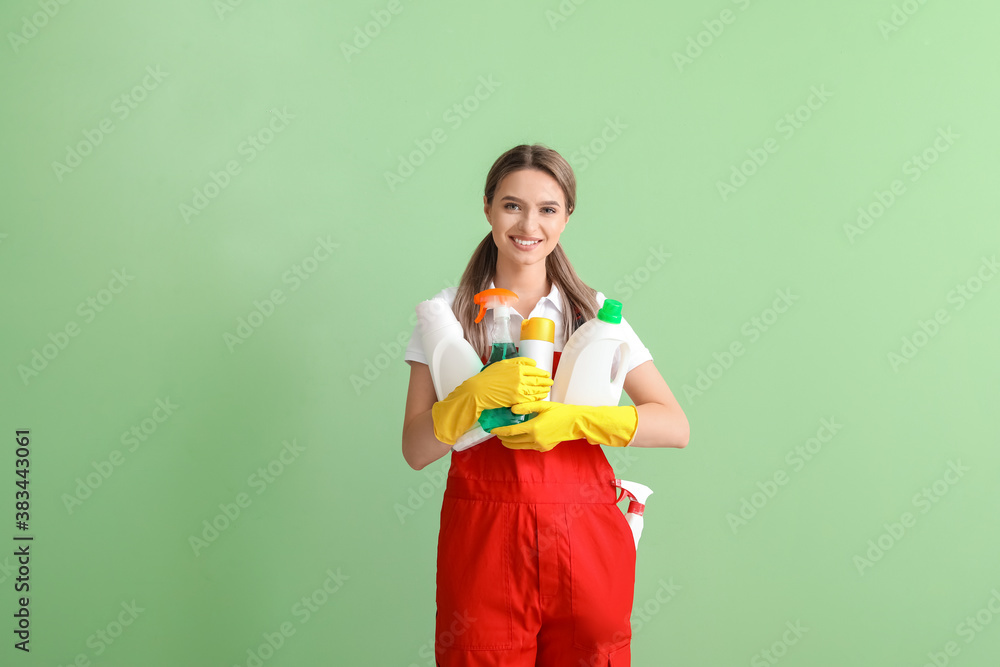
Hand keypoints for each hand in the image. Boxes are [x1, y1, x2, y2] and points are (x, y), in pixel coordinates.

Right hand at [431, 358, 551, 445]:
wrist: (478, 390)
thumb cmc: (488, 376)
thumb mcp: (502, 364)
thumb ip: (518, 362)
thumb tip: (533, 363)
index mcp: (517, 368)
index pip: (534, 370)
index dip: (542, 373)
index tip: (546, 374)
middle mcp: (520, 378)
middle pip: (537, 380)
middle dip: (546, 382)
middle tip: (550, 382)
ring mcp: (518, 390)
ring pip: (535, 390)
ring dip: (543, 390)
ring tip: (547, 390)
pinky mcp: (516, 400)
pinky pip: (530, 399)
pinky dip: (537, 398)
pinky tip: (540, 397)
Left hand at [492, 401, 637, 452]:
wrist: (576, 423)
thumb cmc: (561, 411)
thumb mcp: (543, 405)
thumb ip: (526, 407)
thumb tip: (512, 409)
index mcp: (533, 428)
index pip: (511, 431)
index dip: (500, 431)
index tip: (492, 429)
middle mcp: (535, 439)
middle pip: (513, 442)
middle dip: (503, 438)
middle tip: (497, 433)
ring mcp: (540, 445)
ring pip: (520, 446)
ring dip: (511, 443)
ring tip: (505, 438)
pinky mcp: (545, 448)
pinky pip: (529, 447)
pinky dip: (522, 444)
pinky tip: (520, 438)